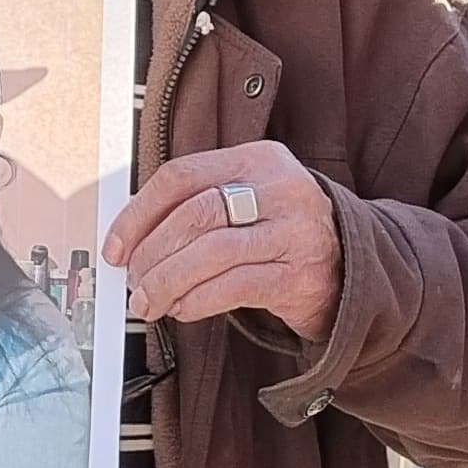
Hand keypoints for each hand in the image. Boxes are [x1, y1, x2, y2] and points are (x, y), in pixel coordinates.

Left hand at [105, 143, 341, 344]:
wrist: (350, 268)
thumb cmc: (284, 233)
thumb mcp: (249, 200)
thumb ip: (199, 206)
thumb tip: (133, 239)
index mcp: (258, 159)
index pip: (182, 176)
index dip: (139, 213)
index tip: (117, 245)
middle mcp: (280, 189)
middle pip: (195, 214)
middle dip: (152, 252)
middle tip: (133, 279)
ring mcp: (294, 232)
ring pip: (213, 251)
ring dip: (169, 281)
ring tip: (150, 300)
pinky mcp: (299, 275)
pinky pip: (236, 286)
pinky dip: (199, 300)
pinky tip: (183, 308)